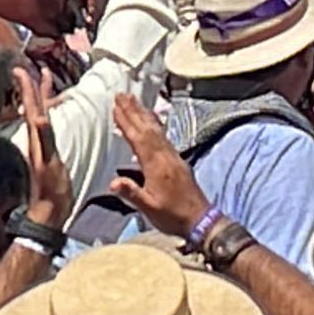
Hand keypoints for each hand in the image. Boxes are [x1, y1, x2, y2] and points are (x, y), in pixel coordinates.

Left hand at [17, 67, 72, 228]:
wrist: (49, 213)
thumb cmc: (51, 192)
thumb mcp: (50, 164)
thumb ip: (45, 139)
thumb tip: (39, 117)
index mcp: (38, 139)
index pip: (33, 108)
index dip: (29, 89)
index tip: (22, 69)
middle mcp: (37, 140)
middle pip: (35, 108)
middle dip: (33, 87)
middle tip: (27, 68)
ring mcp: (41, 147)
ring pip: (39, 115)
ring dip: (39, 98)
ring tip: (41, 82)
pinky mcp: (47, 154)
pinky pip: (45, 127)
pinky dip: (46, 114)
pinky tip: (46, 112)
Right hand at [108, 94, 211, 238]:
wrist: (201, 220)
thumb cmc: (173, 216)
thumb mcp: (149, 208)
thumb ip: (132, 194)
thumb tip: (112, 182)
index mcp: (156, 166)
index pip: (138, 139)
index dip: (126, 122)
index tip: (116, 107)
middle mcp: (166, 156)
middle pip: (148, 128)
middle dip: (134, 111)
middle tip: (122, 94)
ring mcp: (173, 157)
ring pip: (156, 130)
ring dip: (144, 114)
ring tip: (134, 101)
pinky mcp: (177, 161)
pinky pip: (163, 136)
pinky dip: (154, 125)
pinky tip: (151, 123)